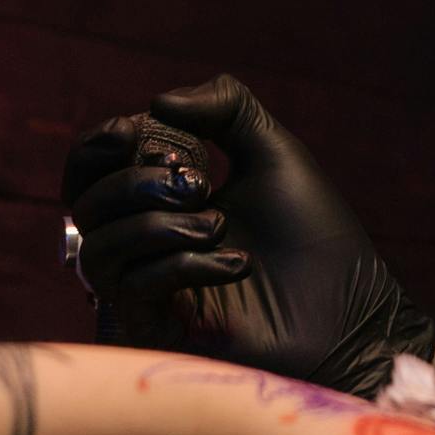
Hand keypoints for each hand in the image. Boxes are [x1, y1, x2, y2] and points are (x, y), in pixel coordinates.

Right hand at [60, 76, 434, 398]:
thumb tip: (155, 104)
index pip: (90, 167)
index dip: (103, 141)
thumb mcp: (272, 150)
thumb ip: (224, 106)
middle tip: (198, 182)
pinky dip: (183, 264)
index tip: (144, 129)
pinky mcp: (158, 331)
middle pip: (84, 205)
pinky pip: (134, 287)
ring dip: (158, 224)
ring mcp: (146, 291)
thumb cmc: (314, 235)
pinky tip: (238, 265)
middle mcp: (143, 244)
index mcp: (160, 198)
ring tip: (220, 224)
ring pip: (98, 246)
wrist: (350, 311)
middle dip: (134, 181)